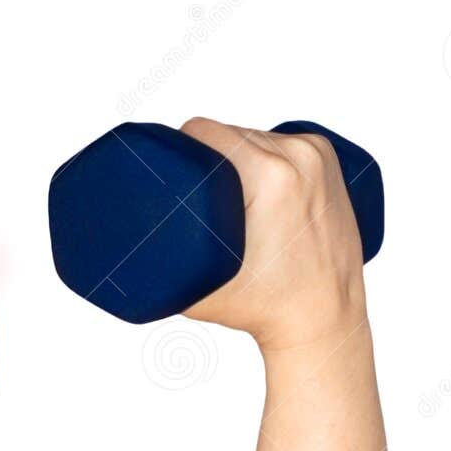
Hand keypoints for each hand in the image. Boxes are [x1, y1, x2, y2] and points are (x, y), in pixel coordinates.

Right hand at [176, 117, 368, 351]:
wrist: (323, 319)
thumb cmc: (265, 310)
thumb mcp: (200, 289)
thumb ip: (156, 271)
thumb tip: (119, 252)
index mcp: (270, 175)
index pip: (205, 131)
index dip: (180, 145)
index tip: (172, 170)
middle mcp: (300, 157)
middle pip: (231, 132)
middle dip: (210, 157)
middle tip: (201, 195)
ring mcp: (319, 156)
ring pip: (257, 135)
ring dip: (239, 155)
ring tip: (229, 192)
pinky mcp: (330, 160)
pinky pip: (284, 141)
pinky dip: (268, 153)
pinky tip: (259, 175)